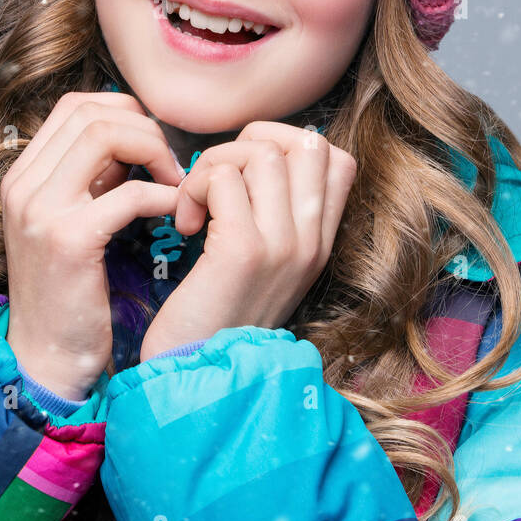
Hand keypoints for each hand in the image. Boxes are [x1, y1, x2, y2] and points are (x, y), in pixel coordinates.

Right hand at [1, 91, 183, 400]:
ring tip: (175, 183)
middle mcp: (23, 184)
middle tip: (172, 164)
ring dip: (154, 151)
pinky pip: (130, 192)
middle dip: (144, 128)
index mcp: (23, 175)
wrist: (47, 359)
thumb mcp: (74, 218)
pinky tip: (175, 212)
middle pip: (92, 111)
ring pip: (106, 135)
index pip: (75, 105)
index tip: (152, 143)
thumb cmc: (71, 290)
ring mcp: (41, 210)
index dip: (124, 111)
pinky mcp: (69, 240)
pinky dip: (163, 194)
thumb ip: (96, 176)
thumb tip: (138, 136)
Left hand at [137, 121, 356, 361]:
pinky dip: (194, 187)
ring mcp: (282, 245)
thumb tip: (257, 152)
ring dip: (214, 165)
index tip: (248, 173)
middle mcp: (310, 241)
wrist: (195, 377)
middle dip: (250, 143)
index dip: (288, 145)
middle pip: (307, 142)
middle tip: (218, 181)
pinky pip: (222, 177)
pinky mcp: (242, 250)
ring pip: (260, 152)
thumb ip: (276, 213)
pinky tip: (185, 224)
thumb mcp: (266, 264)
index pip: (336, 158)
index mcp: (319, 243)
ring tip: (197, 204)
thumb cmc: (217, 314)